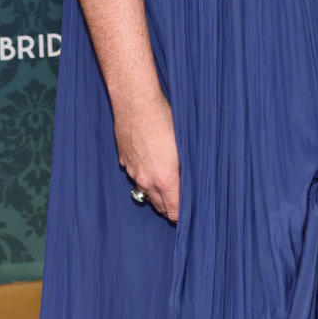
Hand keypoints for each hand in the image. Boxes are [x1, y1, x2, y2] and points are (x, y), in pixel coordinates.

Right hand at [114, 92, 179, 222]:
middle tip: (183, 202)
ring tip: (169, 183)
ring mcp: (133, 171)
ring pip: (146, 192)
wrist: (136, 102)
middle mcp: (146, 180)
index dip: (183, 215)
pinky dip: (145, 175)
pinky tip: (152, 161)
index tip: (191, 214)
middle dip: (171, 207)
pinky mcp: (124, 160)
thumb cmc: (164, 119)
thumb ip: (186, 170)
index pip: (174, 211)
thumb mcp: (184, 146)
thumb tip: (193, 183)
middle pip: (159, 206)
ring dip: (157, 192)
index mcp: (164, 179)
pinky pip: (136, 175)